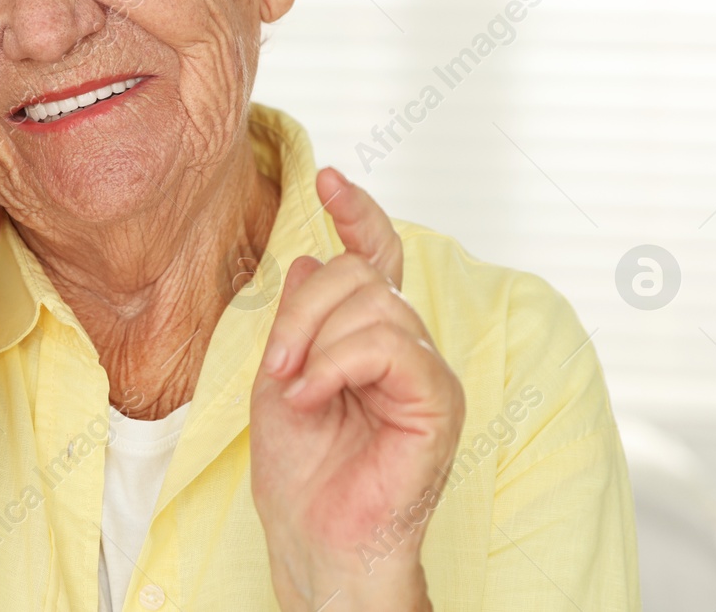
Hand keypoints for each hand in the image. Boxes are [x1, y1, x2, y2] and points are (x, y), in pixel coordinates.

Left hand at [249, 168, 463, 611]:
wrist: (315, 537)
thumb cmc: (299, 469)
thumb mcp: (281, 373)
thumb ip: (299, 316)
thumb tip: (310, 257)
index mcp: (369, 337)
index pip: (376, 257)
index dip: (357, 213)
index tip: (327, 179)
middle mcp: (406, 347)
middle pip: (360, 275)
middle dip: (304, 308)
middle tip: (276, 365)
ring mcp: (426, 372)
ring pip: (373, 303)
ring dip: (315, 340)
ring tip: (294, 390)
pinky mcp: (439, 401)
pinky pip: (388, 346)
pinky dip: (337, 364)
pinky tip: (313, 397)